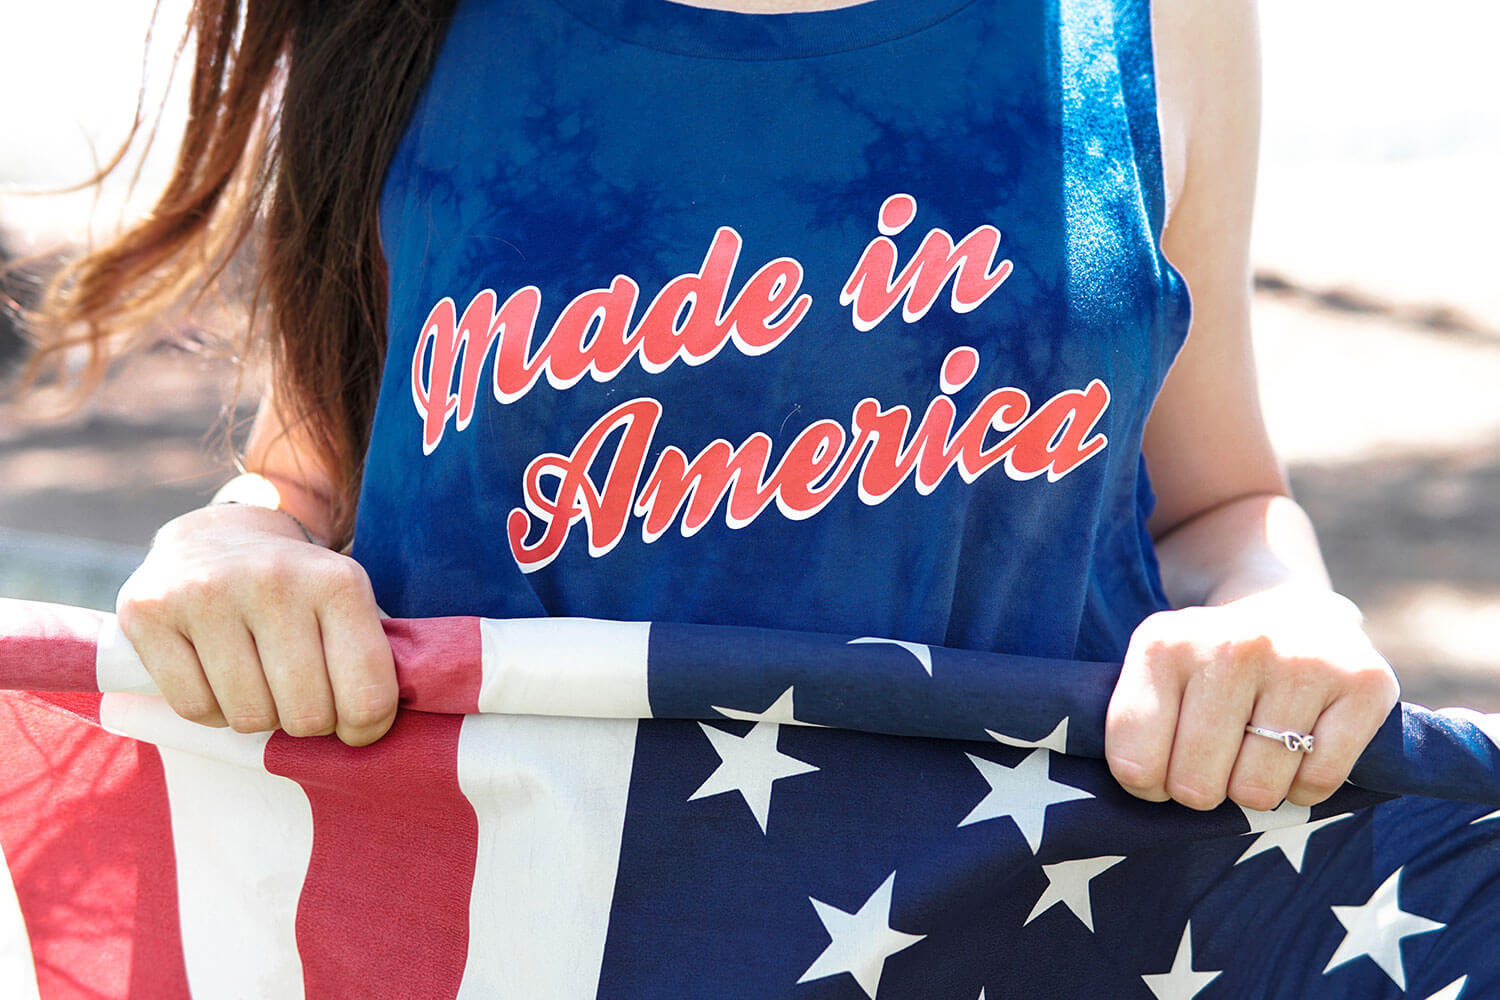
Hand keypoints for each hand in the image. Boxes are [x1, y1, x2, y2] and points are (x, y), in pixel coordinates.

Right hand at [115, 503, 396, 745]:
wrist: (219, 535)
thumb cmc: (296, 591)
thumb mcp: (346, 606)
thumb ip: (367, 663)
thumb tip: (367, 734)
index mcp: (337, 582)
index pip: (367, 695)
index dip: (366, 729)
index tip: (355, 725)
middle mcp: (274, 581)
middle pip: (305, 715)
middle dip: (307, 723)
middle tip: (300, 699)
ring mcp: (207, 594)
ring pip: (248, 716)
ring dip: (258, 717)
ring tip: (258, 682)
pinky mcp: (150, 612)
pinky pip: (194, 708)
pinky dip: (211, 712)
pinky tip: (218, 679)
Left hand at [1104, 588, 1398, 811]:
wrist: (1285, 605)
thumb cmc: (1208, 662)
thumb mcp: (1153, 675)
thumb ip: (1135, 729)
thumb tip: (1145, 791)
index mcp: (1164, 644)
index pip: (1134, 764)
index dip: (1146, 785)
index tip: (1161, 766)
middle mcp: (1233, 646)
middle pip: (1196, 785)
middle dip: (1201, 790)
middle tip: (1213, 761)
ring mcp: (1301, 661)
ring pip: (1257, 791)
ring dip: (1253, 789)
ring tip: (1255, 749)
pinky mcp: (1363, 682)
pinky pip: (1318, 782)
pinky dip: (1304, 787)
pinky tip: (1298, 752)